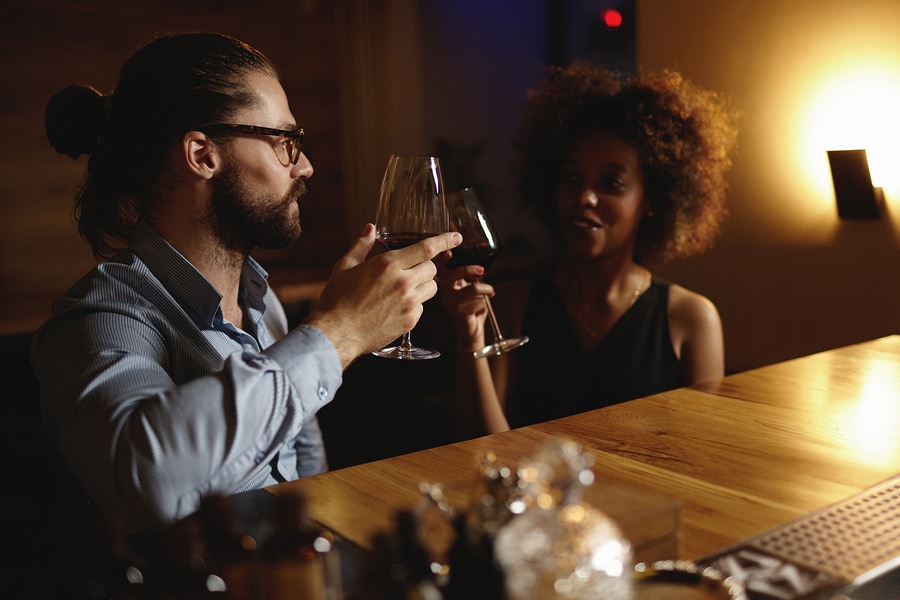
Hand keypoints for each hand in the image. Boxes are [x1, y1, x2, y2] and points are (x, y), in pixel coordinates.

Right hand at [306, 224, 461, 366]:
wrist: (337, 333)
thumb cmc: (337, 300)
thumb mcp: (345, 266)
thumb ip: (362, 245)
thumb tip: (370, 228)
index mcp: (388, 264)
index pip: (426, 248)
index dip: (444, 240)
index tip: (456, 236)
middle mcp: (403, 282)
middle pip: (432, 268)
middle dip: (424, 266)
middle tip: (408, 271)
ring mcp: (409, 303)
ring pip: (432, 287)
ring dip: (423, 284)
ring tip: (402, 289)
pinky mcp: (410, 320)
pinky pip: (422, 307)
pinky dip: (414, 304)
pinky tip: (395, 307)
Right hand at [435, 256, 493, 351]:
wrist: (471, 333)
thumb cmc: (472, 309)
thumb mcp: (472, 289)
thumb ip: (473, 277)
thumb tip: (481, 265)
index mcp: (446, 284)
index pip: (441, 269)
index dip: (442, 260)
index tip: (449, 251)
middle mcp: (445, 292)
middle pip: (452, 275)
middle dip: (468, 270)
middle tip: (481, 270)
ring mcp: (450, 303)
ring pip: (473, 289)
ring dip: (486, 289)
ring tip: (490, 292)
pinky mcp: (459, 313)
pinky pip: (478, 302)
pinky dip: (484, 303)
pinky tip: (480, 309)